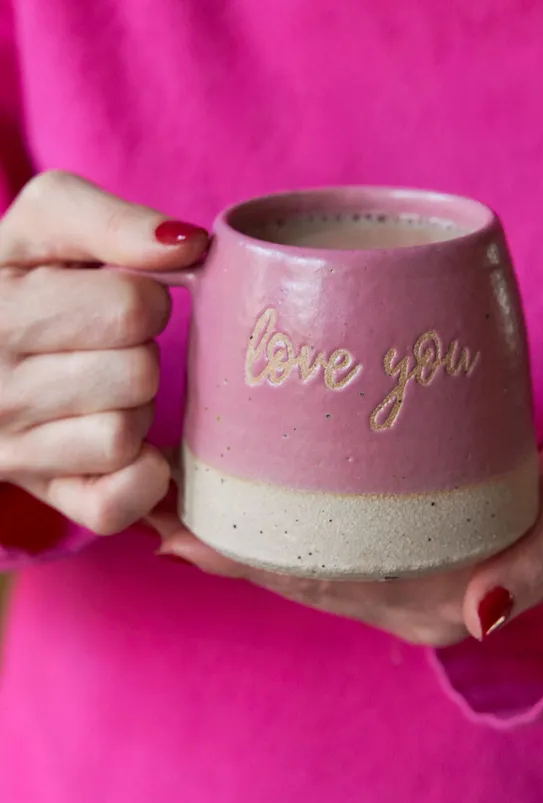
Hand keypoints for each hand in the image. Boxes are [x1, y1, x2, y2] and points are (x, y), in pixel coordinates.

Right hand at [0, 171, 206, 533]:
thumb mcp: (45, 225)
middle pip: (136, 374)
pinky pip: (114, 504)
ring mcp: (14, 448)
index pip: (131, 308)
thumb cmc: (23, 281)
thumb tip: (189, 244)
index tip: (120, 299)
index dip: (145, 299)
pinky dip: (139, 478)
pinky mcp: (45, 495)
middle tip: (110, 348)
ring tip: (105, 391)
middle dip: (141, 354)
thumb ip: (112, 221)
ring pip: (126, 435)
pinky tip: (128, 448)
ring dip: (136, 410)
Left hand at [149, 432, 542, 645]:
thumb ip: (535, 567)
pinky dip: (268, 508)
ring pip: (294, 547)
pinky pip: (317, 524)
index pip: (319, 583)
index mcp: (423, 596)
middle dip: (217, 543)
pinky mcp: (393, 523)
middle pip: (289, 567)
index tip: (183, 539)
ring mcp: (389, 557)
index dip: (249, 562)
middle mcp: (392, 584)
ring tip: (165, 490)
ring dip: (231, 525)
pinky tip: (231, 479)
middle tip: (148, 504)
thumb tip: (484, 610)